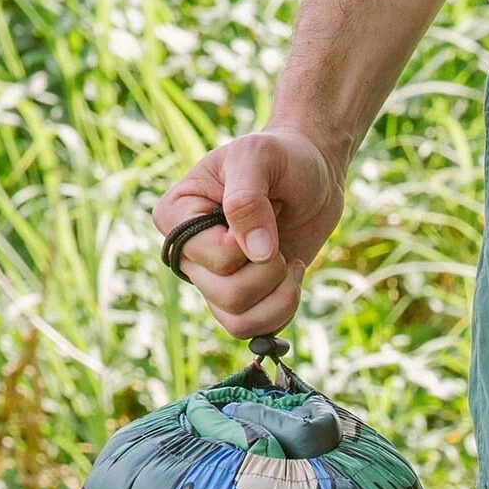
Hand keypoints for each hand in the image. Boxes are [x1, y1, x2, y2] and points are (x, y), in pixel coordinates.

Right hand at [152, 128, 345, 339]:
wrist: (312, 176)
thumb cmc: (280, 158)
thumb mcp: (260, 157)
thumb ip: (247, 198)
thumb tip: (255, 253)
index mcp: (175, 216)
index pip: (209, 257)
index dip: (245, 244)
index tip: (261, 210)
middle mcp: (188, 255)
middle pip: (226, 295)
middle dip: (268, 272)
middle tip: (279, 241)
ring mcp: (213, 283)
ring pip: (239, 321)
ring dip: (279, 296)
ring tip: (289, 262)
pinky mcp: (242, 302)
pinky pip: (255, 331)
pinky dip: (283, 310)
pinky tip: (292, 277)